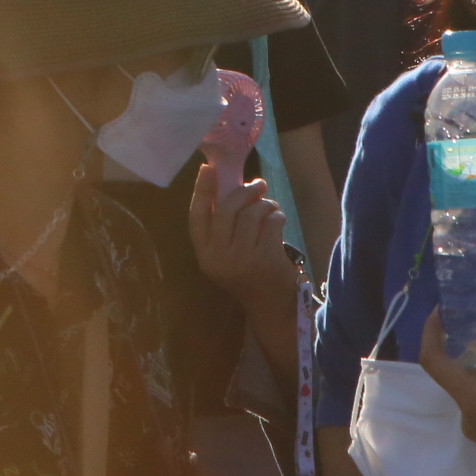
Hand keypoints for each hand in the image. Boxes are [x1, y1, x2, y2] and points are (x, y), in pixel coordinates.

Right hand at [188, 171, 292, 307]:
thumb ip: (222, 227)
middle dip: (244, 191)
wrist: (270, 305)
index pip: (197, 216)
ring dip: (264, 204)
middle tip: (258, 184)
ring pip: (250, 214)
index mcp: (204, 254)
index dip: (201, 191)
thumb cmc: (248, 273)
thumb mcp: (225, 254)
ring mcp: (241, 259)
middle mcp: (218, 257)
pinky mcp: (265, 259)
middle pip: (226, 210)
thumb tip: (229, 186)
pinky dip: (277, 216)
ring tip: (271, 206)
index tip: (207, 169)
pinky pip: (270, 223)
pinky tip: (279, 219)